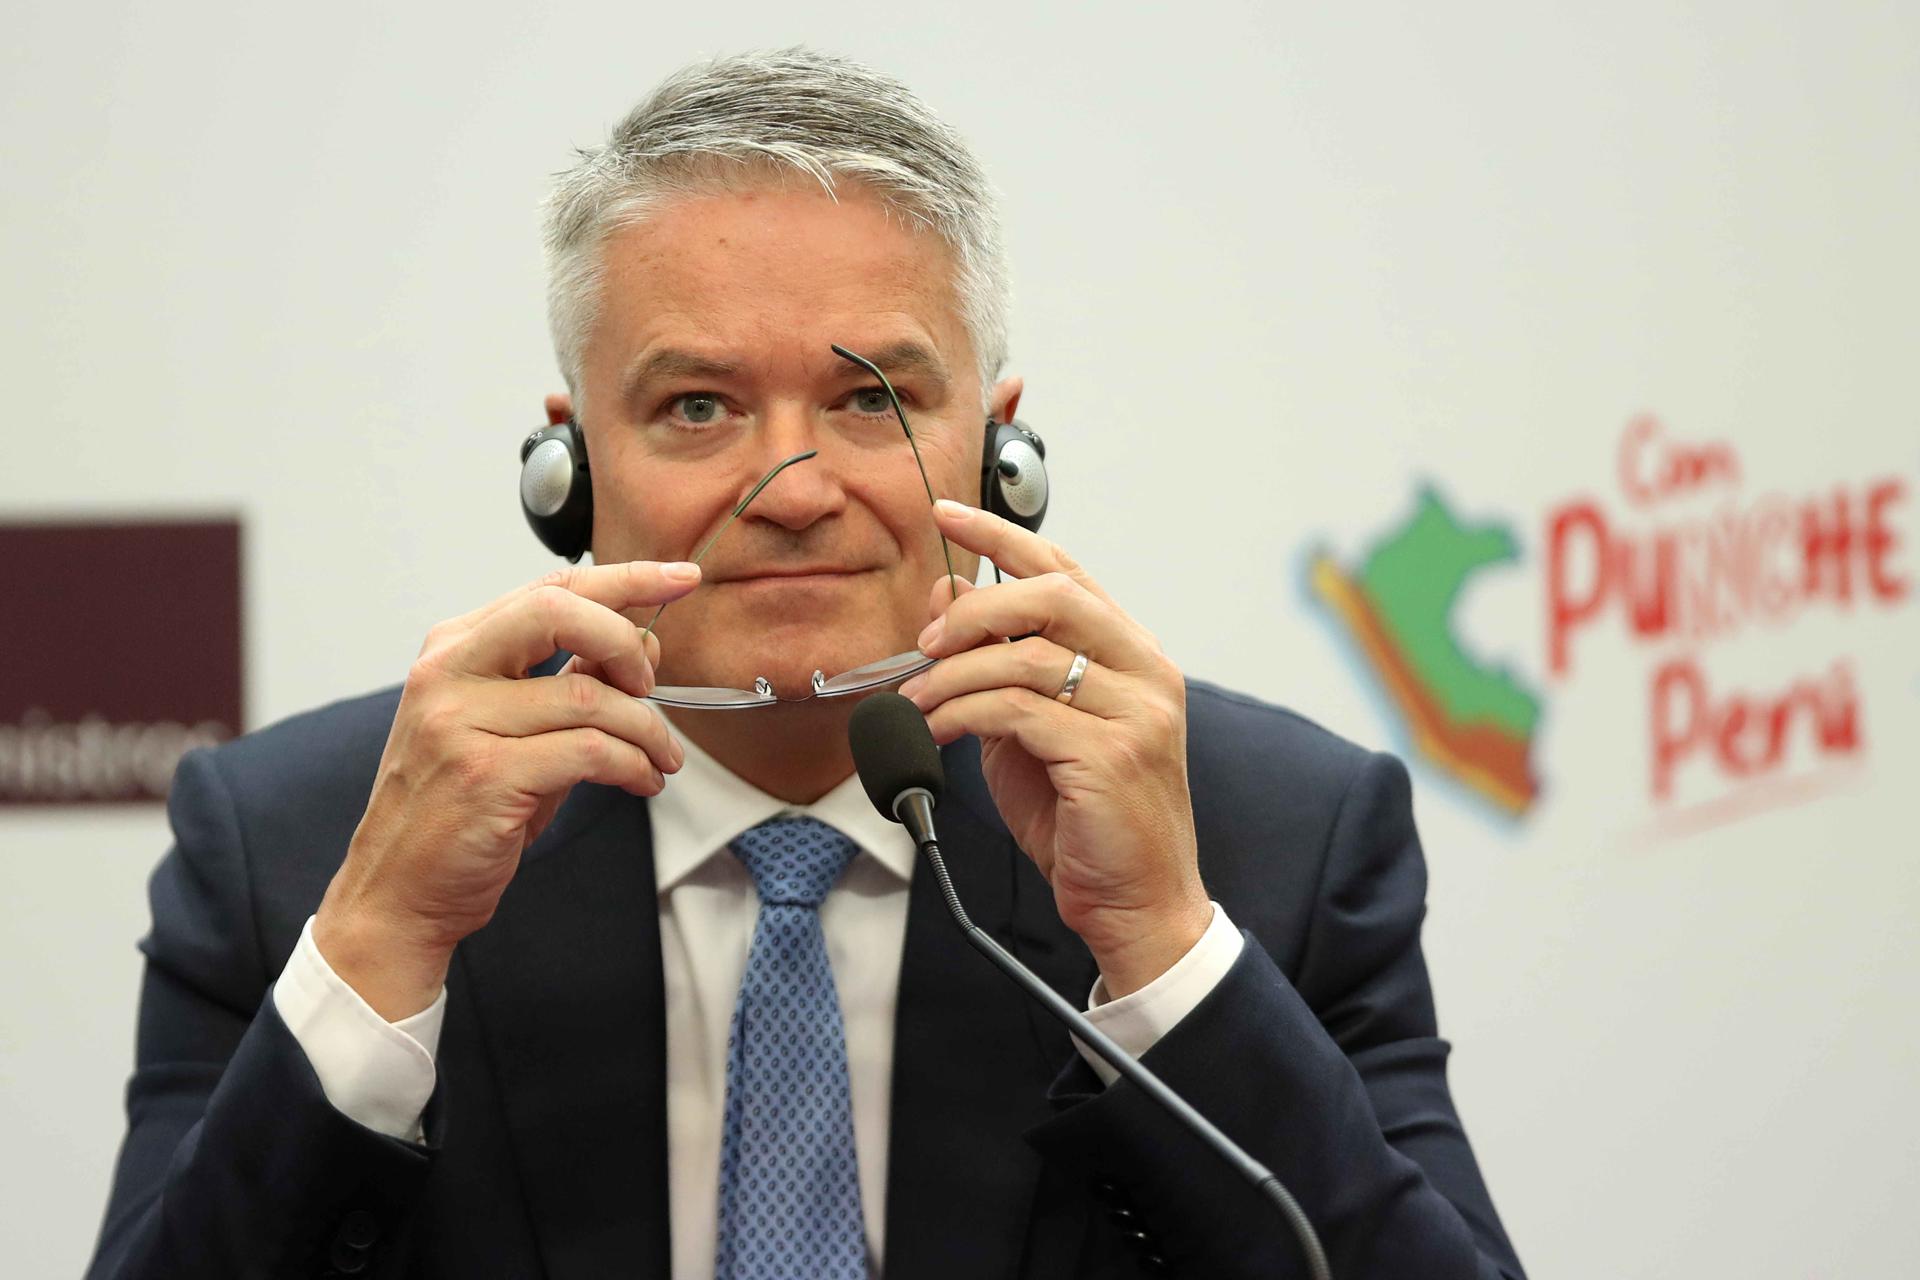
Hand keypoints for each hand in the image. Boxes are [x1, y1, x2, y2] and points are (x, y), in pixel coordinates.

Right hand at [314, 559, 699, 1017]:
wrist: (399, 893)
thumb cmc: (462, 811)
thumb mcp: (515, 731)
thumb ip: (572, 681)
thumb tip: (646, 644)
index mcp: (455, 649)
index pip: (551, 589)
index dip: (627, 579)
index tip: (682, 578)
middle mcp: (448, 674)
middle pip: (560, 612)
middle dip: (628, 640)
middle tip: (654, 684)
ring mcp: (460, 723)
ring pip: (590, 696)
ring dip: (647, 729)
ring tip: (662, 758)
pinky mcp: (485, 776)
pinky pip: (591, 752)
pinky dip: (633, 764)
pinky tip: (643, 780)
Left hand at [899, 500, 1210, 997]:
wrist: (1137, 905)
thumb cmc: (1084, 821)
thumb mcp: (1027, 730)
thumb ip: (994, 665)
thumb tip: (945, 598)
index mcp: (1132, 655)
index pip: (1067, 570)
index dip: (1003, 536)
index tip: (946, 513)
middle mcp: (1145, 672)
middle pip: (1053, 595)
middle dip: (976, 607)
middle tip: (926, 640)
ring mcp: (1136, 713)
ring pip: (1027, 656)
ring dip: (954, 675)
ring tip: (915, 702)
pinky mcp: (1111, 756)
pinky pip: (1018, 711)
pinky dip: (963, 713)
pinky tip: (935, 730)